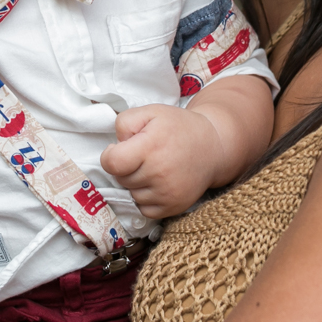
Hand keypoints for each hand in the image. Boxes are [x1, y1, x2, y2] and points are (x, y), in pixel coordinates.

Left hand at [99, 104, 225, 218]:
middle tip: (142, 156)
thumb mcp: (151, 112)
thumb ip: (125, 122)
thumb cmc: (178, 127)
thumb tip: (115, 145)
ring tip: (152, 168)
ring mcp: (167, 194)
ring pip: (131, 194)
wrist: (212, 147)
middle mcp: (159, 173)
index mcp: (151, 147)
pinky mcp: (173, 207)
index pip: (112, 163)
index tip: (120, 149)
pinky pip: (144, 209)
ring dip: (135, 183)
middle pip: (121, 179)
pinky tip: (156, 183)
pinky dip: (145, 198)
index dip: (110, 156)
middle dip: (125, 168)